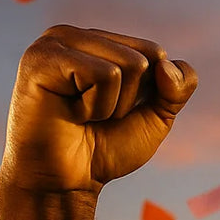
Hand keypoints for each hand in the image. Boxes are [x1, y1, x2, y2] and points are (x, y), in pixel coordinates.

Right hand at [0, 25, 197, 194]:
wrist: (64, 182)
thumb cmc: (104, 149)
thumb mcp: (155, 118)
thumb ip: (177, 89)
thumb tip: (167, 64)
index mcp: (98, 43)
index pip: (153, 52)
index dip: (147, 93)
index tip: (114, 111)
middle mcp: (75, 36)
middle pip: (143, 59)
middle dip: (130, 100)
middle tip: (94, 116)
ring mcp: (55, 43)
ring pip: (127, 66)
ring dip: (112, 105)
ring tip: (80, 114)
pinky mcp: (42, 58)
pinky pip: (103, 75)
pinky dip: (96, 106)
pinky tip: (70, 113)